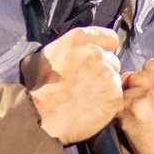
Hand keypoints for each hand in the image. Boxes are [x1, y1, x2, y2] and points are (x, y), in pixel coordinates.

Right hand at [23, 28, 124, 144]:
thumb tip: (57, 53)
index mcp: (78, 39)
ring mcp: (108, 74)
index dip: (104, 49)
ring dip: (106, 87)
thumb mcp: (36, 59)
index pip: (108, 37)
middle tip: (89, 83)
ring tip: (89, 99)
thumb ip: (55, 51)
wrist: (43, 116)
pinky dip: (108, 105)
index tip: (98, 60)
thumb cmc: (38, 90)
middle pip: (112, 60)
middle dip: (104, 70)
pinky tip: (93, 109)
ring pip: (115, 79)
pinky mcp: (114, 95)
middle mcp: (96, 53)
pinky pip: (117, 98)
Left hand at [115, 57, 153, 153]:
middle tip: (152, 112)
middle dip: (139, 90)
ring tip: (146, 119)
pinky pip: (118, 103)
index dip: (150, 81)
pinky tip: (137, 126)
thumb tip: (127, 74)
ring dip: (130, 103)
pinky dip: (123, 115)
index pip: (151, 64)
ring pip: (127, 89)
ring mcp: (153, 95)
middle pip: (137, 75)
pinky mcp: (135, 109)